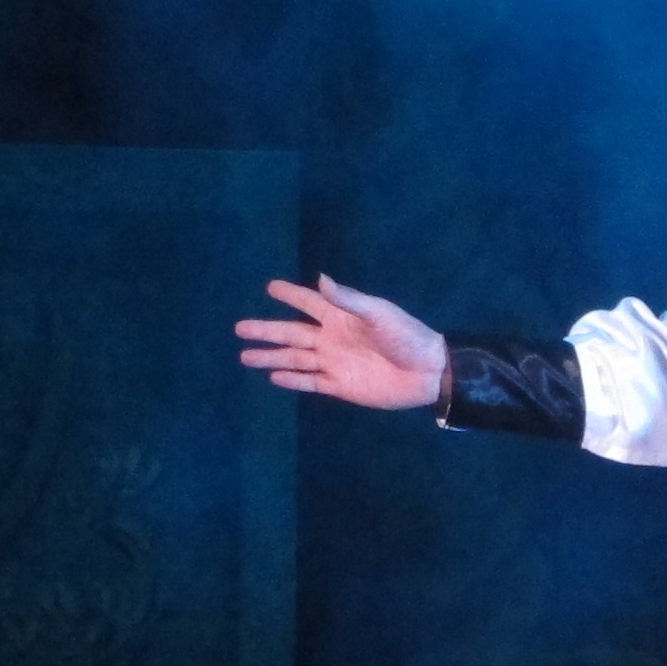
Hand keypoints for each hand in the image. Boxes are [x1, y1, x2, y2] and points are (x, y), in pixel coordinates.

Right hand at [235, 275, 447, 410]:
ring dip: (270, 358)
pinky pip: (310, 382)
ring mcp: (334, 363)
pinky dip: (292, 380)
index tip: (270, 286)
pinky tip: (273, 377)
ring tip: (245, 356)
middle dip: (266, 330)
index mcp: (342, 317)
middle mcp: (332, 339)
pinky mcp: (339, 386)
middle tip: (239, 328)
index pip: (309, 303)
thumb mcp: (378, 314)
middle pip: (291, 334)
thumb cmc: (406, 337)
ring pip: (294, 360)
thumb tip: (320, 279)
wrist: (427, 373)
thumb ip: (348, 300)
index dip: (291, 295)